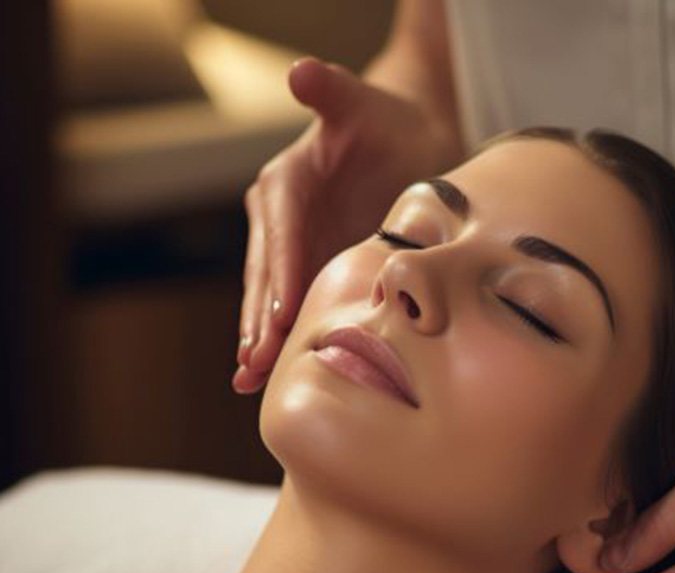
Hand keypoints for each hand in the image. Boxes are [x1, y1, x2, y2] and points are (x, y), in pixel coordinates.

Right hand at [233, 56, 463, 393]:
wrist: (406, 140)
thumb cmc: (385, 121)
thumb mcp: (362, 103)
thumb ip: (333, 91)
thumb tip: (301, 73)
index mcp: (285, 184)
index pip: (280, 233)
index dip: (278, 272)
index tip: (279, 312)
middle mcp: (280, 219)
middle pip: (265, 274)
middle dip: (260, 319)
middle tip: (255, 362)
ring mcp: (293, 248)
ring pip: (271, 298)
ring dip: (260, 338)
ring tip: (248, 378)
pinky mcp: (311, 265)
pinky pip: (291, 305)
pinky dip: (280, 337)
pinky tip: (267, 371)